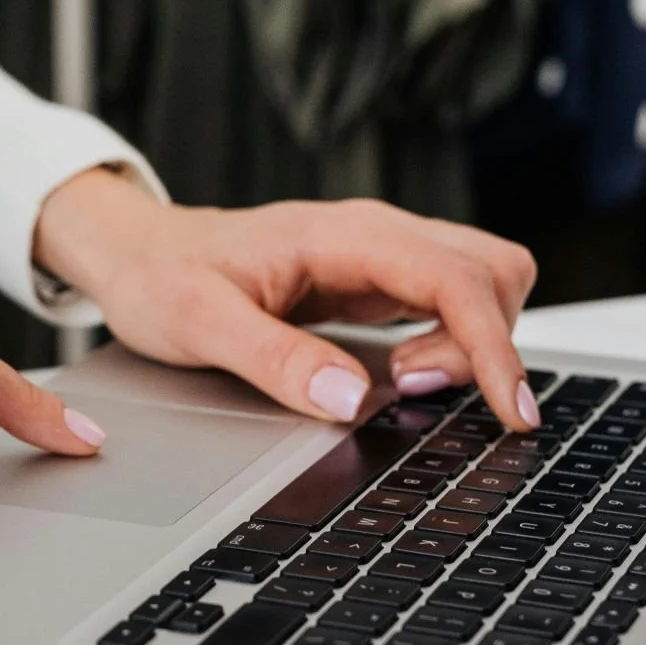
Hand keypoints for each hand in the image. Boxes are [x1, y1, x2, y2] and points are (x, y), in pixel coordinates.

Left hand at [34, 169, 541, 430]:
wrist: (135, 252)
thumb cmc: (161, 278)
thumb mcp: (201, 325)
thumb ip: (276, 360)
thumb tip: (351, 401)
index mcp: (342, 235)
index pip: (454, 278)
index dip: (492, 346)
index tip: (511, 409)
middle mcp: (374, 236)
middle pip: (493, 270)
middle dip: (485, 342)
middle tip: (418, 394)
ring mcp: (379, 257)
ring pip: (481, 284)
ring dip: (472, 342)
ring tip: (407, 387)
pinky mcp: (374, 282)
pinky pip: (447, 303)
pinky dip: (453, 343)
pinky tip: (408, 378)